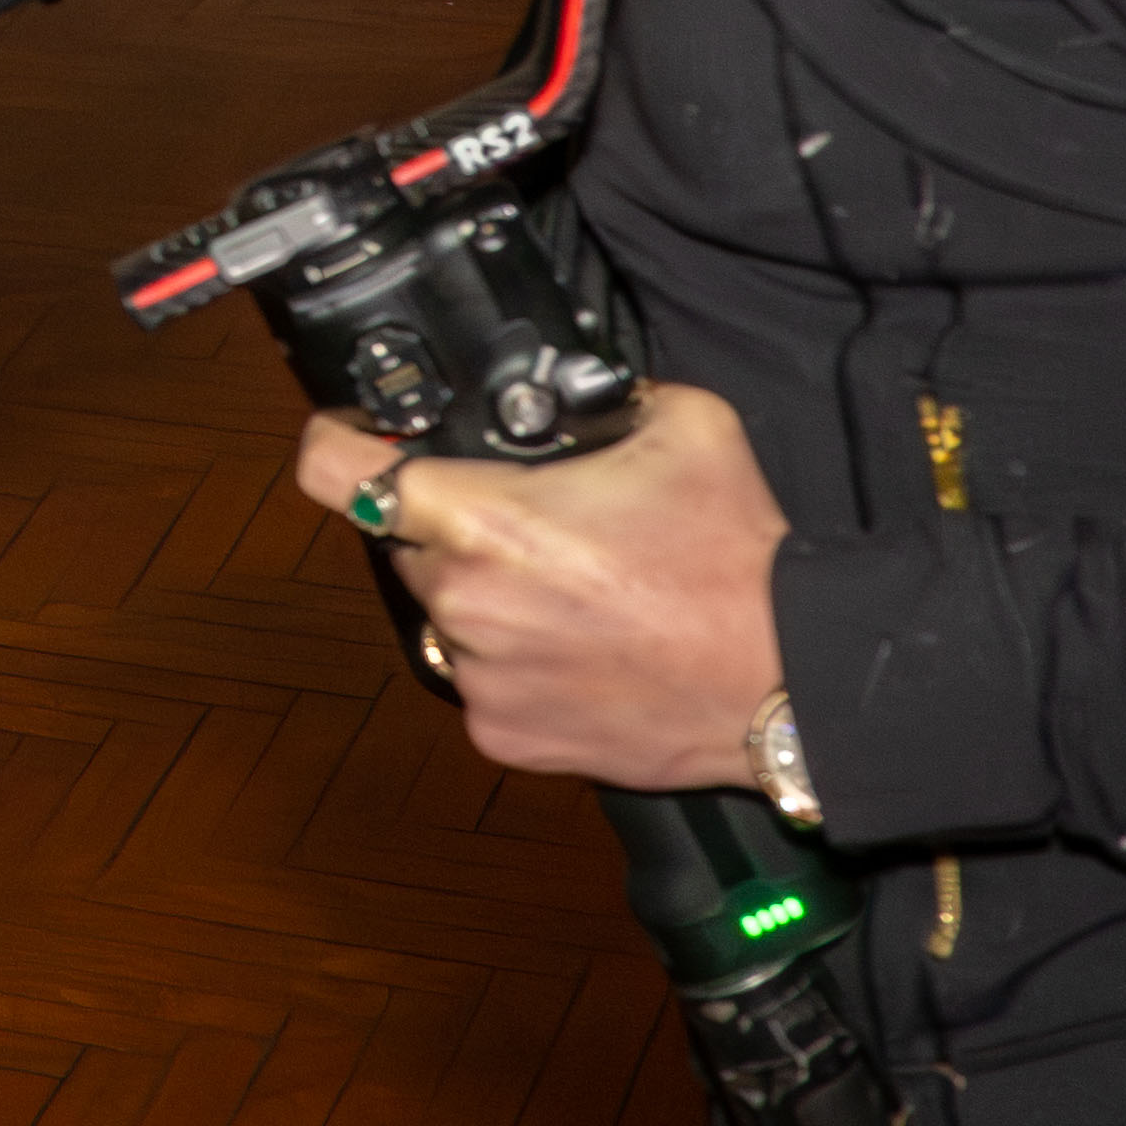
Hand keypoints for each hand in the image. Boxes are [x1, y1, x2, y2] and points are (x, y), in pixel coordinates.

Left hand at [295, 385, 792, 792]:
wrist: (790, 680)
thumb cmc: (737, 561)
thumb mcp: (679, 423)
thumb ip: (599, 396)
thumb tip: (569, 391)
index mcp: (484, 522)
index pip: (336, 471)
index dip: (338, 441)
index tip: (352, 435)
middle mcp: (465, 604)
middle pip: (407, 542)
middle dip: (452, 527)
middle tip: (533, 526)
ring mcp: (480, 678)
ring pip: (447, 615)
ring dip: (488, 598)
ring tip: (577, 594)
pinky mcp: (504, 735)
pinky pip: (483, 680)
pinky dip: (517, 662)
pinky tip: (584, 647)